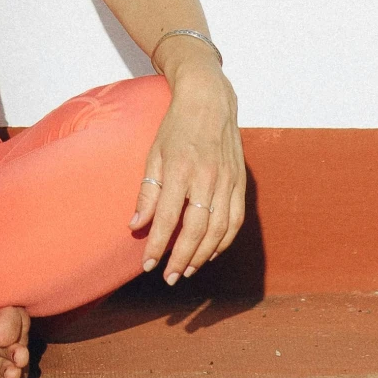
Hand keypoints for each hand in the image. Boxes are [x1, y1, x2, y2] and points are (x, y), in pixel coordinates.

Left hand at [128, 66, 245, 284]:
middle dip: (181, 258)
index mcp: (180, 169)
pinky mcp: (241, 182)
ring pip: (219, 230)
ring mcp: (228, 181)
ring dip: (202, 255)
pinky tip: (210, 253)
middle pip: (196, 230)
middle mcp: (207, 177)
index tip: (148, 265)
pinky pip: (235, 220)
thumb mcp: (153, 154)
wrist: (209, 101)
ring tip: (186, 270)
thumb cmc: (176, 128)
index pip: (167, 218)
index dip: (157, 245)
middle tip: (168, 277)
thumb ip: (147, 192)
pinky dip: (224, 241)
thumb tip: (136, 225)